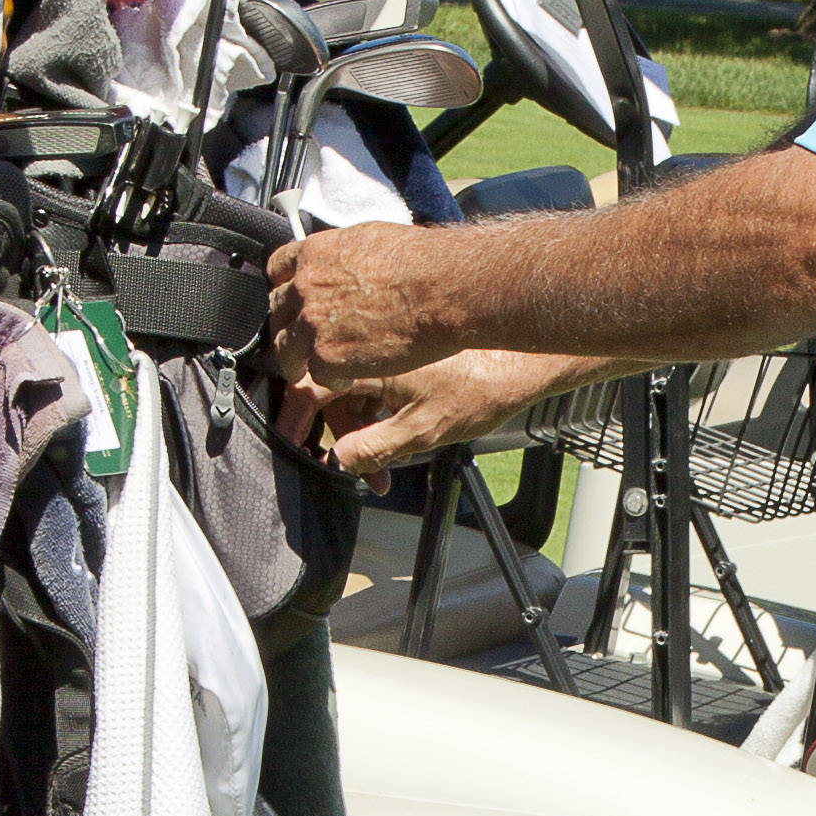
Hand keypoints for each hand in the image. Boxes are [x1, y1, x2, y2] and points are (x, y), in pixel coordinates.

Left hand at [269, 226, 459, 390]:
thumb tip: (343, 262)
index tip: (292, 299)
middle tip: (301, 339)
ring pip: (286, 348)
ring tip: (304, 371)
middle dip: (289, 325)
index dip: (285, 285)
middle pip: (277, 311)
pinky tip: (345, 379)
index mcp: (314, 254)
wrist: (440, 288)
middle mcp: (305, 287)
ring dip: (295, 360)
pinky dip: (330, 379)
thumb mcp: (370, 239)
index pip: (278, 268)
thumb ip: (342, 255)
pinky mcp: (327, 356)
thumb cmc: (420, 262)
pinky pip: (315, 374)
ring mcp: (312, 323)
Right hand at [295, 348, 584, 480]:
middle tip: (358, 470)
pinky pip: (374, 379)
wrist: (523, 362)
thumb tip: (338, 459)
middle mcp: (373, 346)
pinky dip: (378, 407)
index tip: (292, 443)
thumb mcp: (423, 430)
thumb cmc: (481, 386)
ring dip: (361, 426)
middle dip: (339, 435)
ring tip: (386, 463)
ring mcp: (388, 347)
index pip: (310, 385)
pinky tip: (398, 433)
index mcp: (368, 359)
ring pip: (353, 388)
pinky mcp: (405, 350)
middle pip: (329, 389)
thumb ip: (374, 447)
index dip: (295, 419)